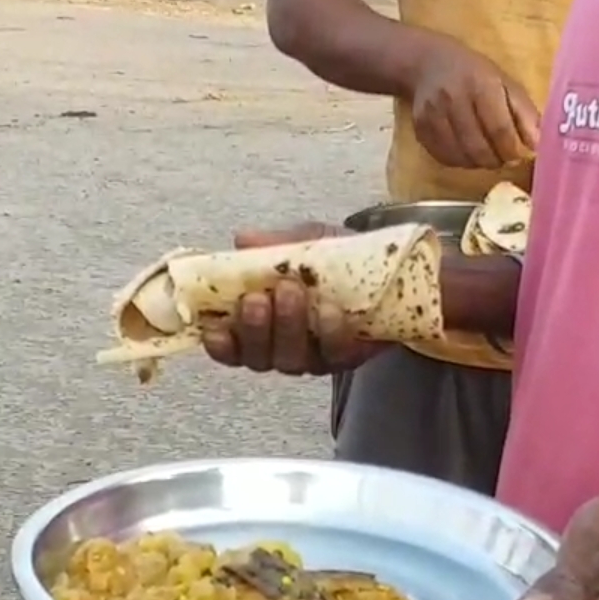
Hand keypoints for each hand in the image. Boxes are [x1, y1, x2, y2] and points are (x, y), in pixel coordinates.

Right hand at [199, 223, 385, 375]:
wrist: (385, 268)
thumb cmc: (331, 260)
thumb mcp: (303, 244)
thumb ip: (273, 246)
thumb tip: (242, 240)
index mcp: (259, 326)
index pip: (230, 347)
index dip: (220, 344)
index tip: (213, 327)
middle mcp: (280, 349)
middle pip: (259, 357)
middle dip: (255, 328)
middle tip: (258, 298)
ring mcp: (313, 358)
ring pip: (291, 359)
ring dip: (287, 327)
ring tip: (291, 292)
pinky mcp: (346, 358)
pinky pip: (334, 354)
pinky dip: (330, 333)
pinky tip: (330, 311)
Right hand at [409, 37, 540, 170]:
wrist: (428, 64)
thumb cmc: (474, 74)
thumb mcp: (505, 83)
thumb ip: (524, 113)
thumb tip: (539, 145)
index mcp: (481, 85)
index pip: (499, 128)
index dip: (512, 149)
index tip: (519, 156)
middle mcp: (454, 100)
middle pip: (478, 147)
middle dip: (497, 160)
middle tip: (504, 158)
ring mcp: (433, 116)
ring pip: (461, 157)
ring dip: (479, 163)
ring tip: (488, 155)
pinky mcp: (420, 129)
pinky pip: (444, 158)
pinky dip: (461, 161)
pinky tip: (468, 152)